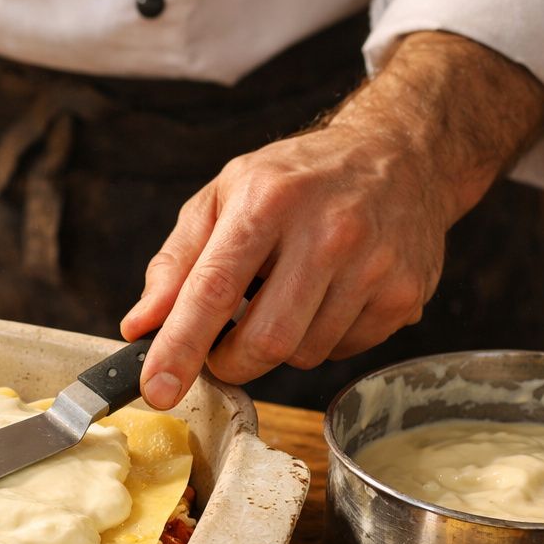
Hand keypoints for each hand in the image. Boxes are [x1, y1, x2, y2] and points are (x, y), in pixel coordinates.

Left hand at [121, 31, 543, 408]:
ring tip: (282, 300)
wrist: (397, 155)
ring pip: (303, 353)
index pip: (213, 290)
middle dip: (229, 362)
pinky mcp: (405, 292)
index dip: (179, 347)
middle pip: (264, 340)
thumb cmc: (295, 181)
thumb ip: (175, 264)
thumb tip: (139, 327)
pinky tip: (324, 299)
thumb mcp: (223, 199)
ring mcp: (373, 263)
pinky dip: (320, 341)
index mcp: (268, 200)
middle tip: (221, 349)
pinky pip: (342, 352)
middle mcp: (327, 230)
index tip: (155, 389)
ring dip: (277, 348)